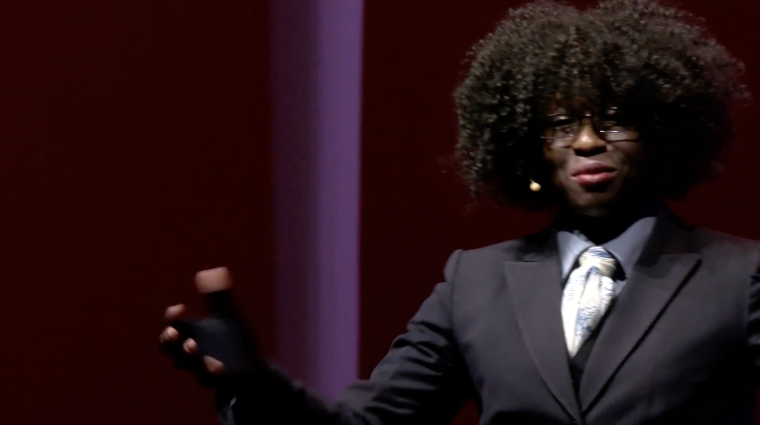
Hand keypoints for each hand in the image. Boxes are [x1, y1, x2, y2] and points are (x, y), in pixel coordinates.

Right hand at [160, 267, 254, 385]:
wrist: (251, 368)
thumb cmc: (233, 340)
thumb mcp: (228, 315)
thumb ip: (221, 296)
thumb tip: (217, 271)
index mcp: (190, 333)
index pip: (172, 324)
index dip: (172, 318)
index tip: (180, 308)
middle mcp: (189, 351)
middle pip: (168, 347)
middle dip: (168, 340)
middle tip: (173, 333)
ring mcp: (200, 367)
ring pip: (185, 364)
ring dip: (186, 355)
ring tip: (192, 345)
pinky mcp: (215, 381)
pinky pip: (208, 379)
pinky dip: (209, 372)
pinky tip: (216, 366)